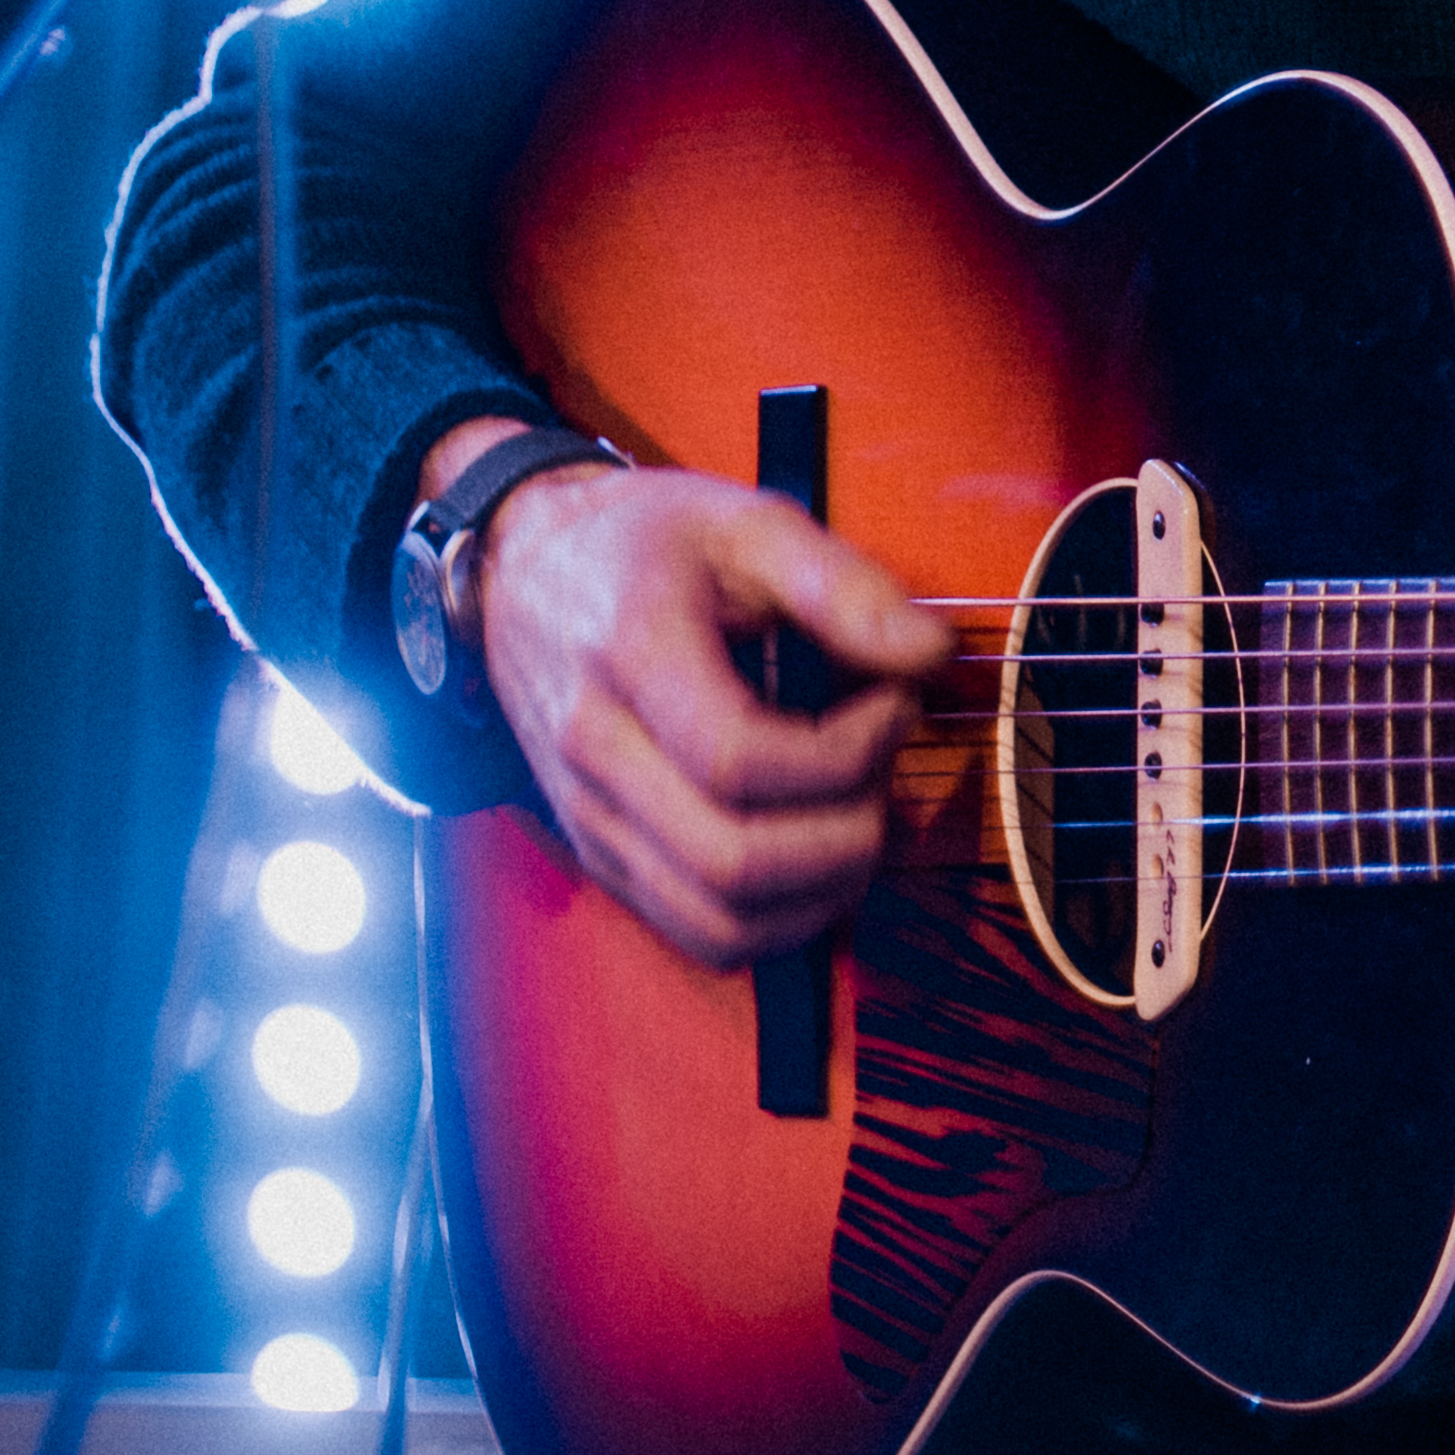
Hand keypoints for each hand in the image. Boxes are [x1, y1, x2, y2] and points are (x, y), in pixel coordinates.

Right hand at [466, 446, 944, 969]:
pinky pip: (696, 932)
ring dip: (819, 892)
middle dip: (846, 835)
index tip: (892, 705)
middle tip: (882, 769)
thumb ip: (843, 584)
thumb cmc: (643, 542)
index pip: (740, 759)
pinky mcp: (599, 853)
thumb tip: (929, 653)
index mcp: (630, 656)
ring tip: (856, 815)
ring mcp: (590, 816)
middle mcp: (595, 753)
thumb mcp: (747, 522)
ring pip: (718, 922)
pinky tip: (813, 853)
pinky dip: (776, 920)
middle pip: (733, 861)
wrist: (525, 568)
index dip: (846, 752)